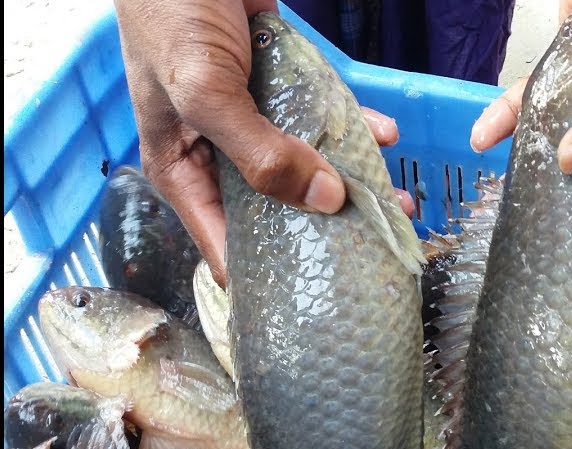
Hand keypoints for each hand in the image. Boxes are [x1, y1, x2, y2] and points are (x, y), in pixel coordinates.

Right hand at [114, 0, 414, 288]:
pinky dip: (356, 127)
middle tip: (381, 249)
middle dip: (329, 230)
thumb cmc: (172, 12)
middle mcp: (221, 154)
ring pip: (309, 168)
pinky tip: (386, 135)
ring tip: (400, 201)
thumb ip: (260, 153)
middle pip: (280, 213)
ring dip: (354, 181)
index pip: (228, 247)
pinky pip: (325, 119)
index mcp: (185, 172)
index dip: (273, 277)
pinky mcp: (282, 85)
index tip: (325, 297)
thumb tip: (325, 203)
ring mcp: (254, 119)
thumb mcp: (205, 90)